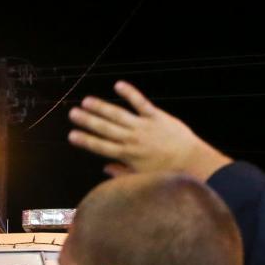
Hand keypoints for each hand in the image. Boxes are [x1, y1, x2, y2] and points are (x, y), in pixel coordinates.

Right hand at [68, 81, 231, 180]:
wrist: (193, 163)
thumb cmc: (168, 173)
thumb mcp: (141, 179)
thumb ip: (121, 173)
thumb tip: (105, 168)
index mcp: (127, 156)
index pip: (101, 147)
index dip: (85, 140)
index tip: (72, 135)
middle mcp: (132, 140)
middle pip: (105, 129)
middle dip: (87, 121)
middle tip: (73, 113)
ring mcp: (144, 126)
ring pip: (118, 115)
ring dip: (101, 107)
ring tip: (86, 101)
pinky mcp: (157, 116)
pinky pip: (140, 102)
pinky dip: (130, 93)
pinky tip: (118, 85)